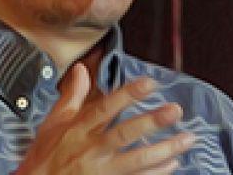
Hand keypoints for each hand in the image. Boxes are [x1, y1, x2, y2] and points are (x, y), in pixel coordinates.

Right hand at [14, 63, 194, 174]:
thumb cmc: (45, 155)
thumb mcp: (54, 121)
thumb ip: (72, 95)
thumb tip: (82, 69)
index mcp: (79, 129)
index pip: (105, 107)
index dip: (128, 94)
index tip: (150, 83)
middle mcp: (91, 149)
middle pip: (124, 134)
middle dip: (151, 122)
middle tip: (175, 110)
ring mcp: (101, 171)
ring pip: (137, 161)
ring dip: (164, 150)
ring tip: (187, 139)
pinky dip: (156, 173)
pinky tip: (173, 163)